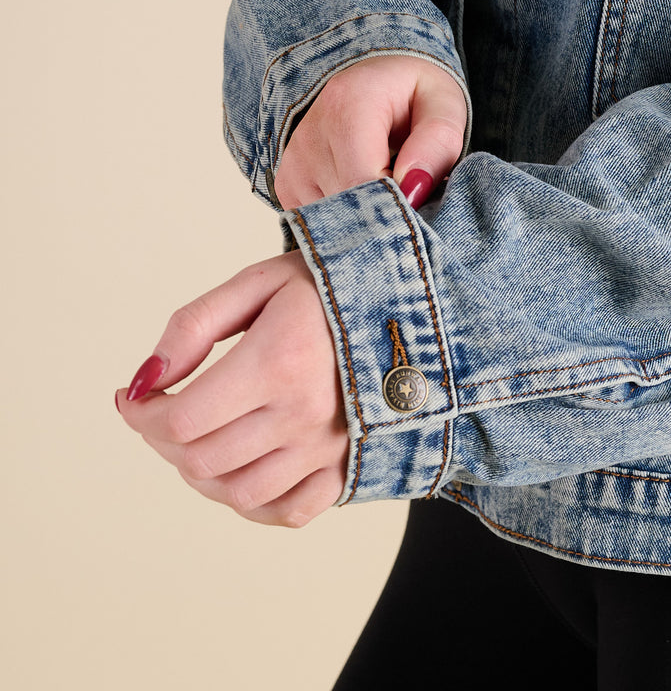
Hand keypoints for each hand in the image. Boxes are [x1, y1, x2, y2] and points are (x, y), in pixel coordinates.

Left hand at [115, 251, 347, 527]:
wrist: (413, 298)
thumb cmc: (330, 284)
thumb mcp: (260, 280)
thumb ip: (194, 324)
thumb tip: (146, 378)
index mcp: (278, 360)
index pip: (181, 420)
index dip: (142, 413)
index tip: (136, 394)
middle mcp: (305, 412)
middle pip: (201, 461)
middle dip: (163, 439)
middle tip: (165, 409)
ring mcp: (330, 445)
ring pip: (238, 493)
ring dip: (202, 472)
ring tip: (202, 436)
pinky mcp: (349, 464)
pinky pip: (289, 511)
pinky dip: (254, 502)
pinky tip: (244, 467)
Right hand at [274, 54, 467, 209]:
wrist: (376, 79)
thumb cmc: (413, 93)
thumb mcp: (444, 104)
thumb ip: (438, 142)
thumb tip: (412, 190)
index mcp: (347, 106)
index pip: (364, 183)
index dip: (399, 205)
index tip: (423, 202)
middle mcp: (309, 135)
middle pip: (348, 207)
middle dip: (386, 215)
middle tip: (413, 195)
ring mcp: (293, 162)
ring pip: (333, 221)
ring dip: (366, 217)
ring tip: (388, 185)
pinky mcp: (286, 184)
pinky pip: (318, 221)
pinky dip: (345, 218)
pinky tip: (363, 192)